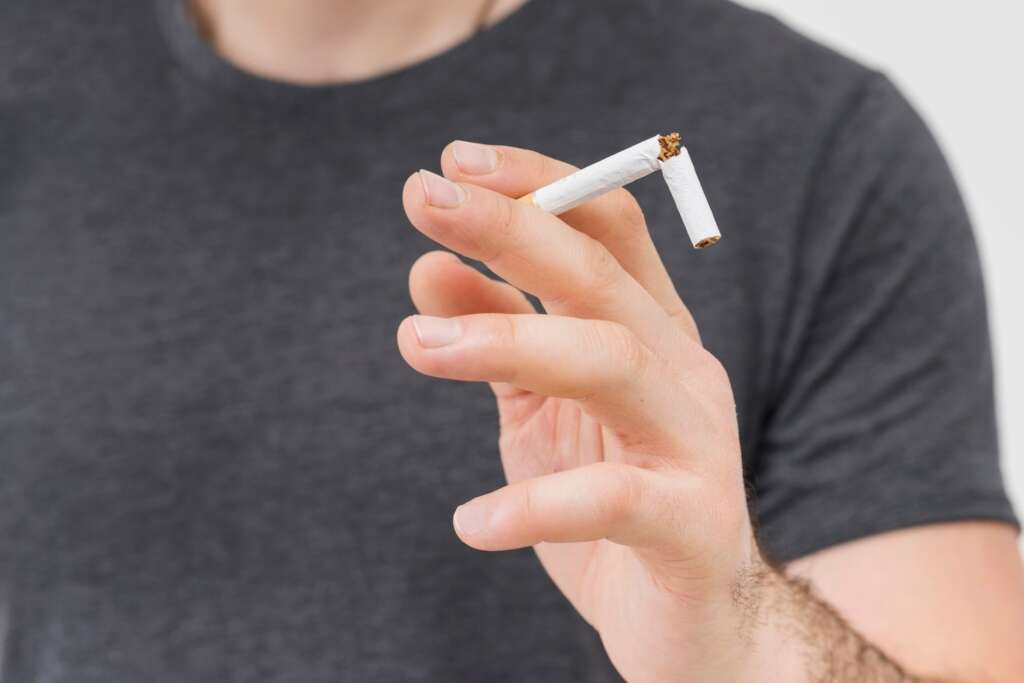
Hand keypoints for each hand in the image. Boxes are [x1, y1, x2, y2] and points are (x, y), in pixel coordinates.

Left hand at [397, 141, 759, 681]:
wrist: (695, 622)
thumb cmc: (610, 500)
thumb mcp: (542, 408)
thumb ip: (499, 336)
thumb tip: (428, 266)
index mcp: (651, 333)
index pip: (606, 228)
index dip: (537, 182)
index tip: (453, 163)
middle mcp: (682, 371)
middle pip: (601, 277)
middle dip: (512, 227)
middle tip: (423, 197)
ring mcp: (696, 446)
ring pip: (613, 362)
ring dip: (506, 340)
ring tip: (414, 344)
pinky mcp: (691, 528)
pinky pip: (613, 502)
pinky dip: (535, 506)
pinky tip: (470, 523)